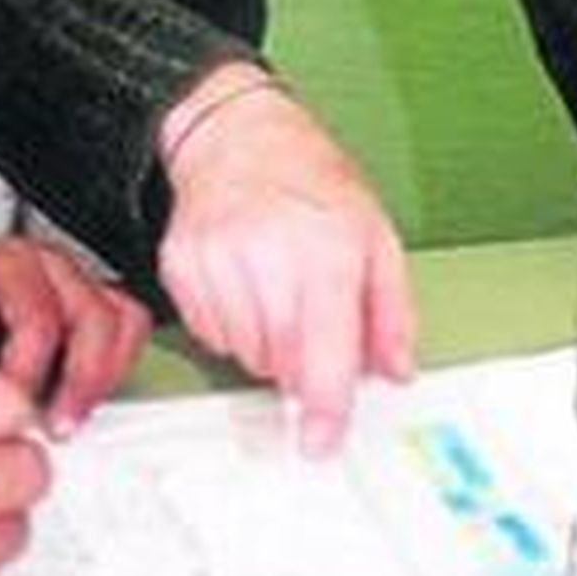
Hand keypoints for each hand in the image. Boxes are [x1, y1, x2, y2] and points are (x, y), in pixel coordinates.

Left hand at [0, 237, 151, 435]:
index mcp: (2, 263)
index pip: (38, 323)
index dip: (30, 378)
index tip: (16, 414)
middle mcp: (46, 262)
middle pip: (94, 317)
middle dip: (80, 382)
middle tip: (58, 427)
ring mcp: (75, 275)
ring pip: (124, 318)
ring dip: (105, 374)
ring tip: (77, 415)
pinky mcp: (94, 293)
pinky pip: (130, 324)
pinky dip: (118, 362)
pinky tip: (90, 393)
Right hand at [158, 69, 414, 454]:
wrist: (238, 134)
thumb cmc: (311, 181)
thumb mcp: (376, 235)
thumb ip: (391, 311)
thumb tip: (395, 370)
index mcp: (325, 251)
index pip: (323, 354)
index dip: (325, 409)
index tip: (321, 441)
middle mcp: (267, 256)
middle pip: (280, 363)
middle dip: (301, 362)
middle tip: (309, 319)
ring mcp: (216, 260)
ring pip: (244, 354)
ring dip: (266, 343)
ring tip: (276, 289)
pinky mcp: (181, 265)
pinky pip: (209, 333)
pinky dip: (232, 324)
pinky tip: (244, 283)